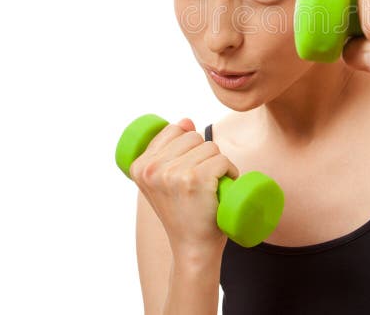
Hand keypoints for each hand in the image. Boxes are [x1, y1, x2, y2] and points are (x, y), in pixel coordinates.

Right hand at [129, 118, 240, 259]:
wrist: (192, 247)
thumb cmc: (183, 212)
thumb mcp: (164, 181)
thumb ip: (169, 150)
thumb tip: (186, 121)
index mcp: (139, 166)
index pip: (173, 130)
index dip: (188, 145)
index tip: (188, 169)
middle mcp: (152, 169)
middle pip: (194, 137)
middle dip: (204, 154)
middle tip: (202, 181)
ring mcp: (173, 174)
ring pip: (210, 147)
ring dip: (218, 163)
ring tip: (212, 185)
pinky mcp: (195, 179)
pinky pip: (222, 159)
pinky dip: (230, 170)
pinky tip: (224, 187)